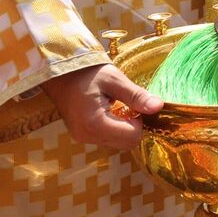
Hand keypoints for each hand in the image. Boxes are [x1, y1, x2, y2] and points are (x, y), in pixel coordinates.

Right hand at [41, 62, 161, 149]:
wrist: (59, 72)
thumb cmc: (87, 72)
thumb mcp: (115, 80)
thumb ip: (136, 95)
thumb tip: (158, 106)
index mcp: (96, 124)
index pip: (132, 137)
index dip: (140, 121)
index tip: (135, 103)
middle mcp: (87, 136)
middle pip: (126, 143)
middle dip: (133, 125)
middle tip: (128, 104)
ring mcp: (82, 138)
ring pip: (117, 142)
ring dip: (123, 126)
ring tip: (116, 104)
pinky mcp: (81, 135)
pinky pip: (106, 137)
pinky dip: (113, 127)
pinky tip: (108, 109)